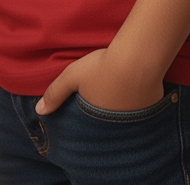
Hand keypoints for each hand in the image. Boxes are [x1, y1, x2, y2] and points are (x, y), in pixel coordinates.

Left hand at [35, 48, 163, 114]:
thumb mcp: (73, 76)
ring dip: (121, 110)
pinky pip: (141, 110)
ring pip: (124, 118)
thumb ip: (55, 93)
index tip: (85, 113)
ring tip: (120, 95)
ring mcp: (134, 119)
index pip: (87, 129)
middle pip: (106, 125)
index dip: (85, 121)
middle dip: (103, 118)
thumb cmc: (102, 67)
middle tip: (103, 102)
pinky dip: (138, 103)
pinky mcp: (150, 109)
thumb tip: (39, 111)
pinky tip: (136, 90)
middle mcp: (115, 125)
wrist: (137, 60)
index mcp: (95, 119)